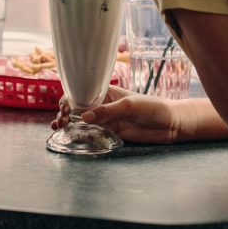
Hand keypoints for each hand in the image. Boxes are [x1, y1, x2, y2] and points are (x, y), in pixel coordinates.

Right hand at [51, 85, 183, 144]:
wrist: (170, 124)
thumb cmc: (152, 108)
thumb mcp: (129, 106)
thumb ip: (107, 111)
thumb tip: (84, 117)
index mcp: (106, 92)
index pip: (82, 92)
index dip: (69, 99)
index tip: (64, 109)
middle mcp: (103, 105)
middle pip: (78, 107)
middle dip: (65, 112)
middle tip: (60, 122)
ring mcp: (106, 119)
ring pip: (82, 120)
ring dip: (68, 123)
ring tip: (58, 127)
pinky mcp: (111, 132)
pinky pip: (91, 133)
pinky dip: (79, 134)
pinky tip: (70, 136)